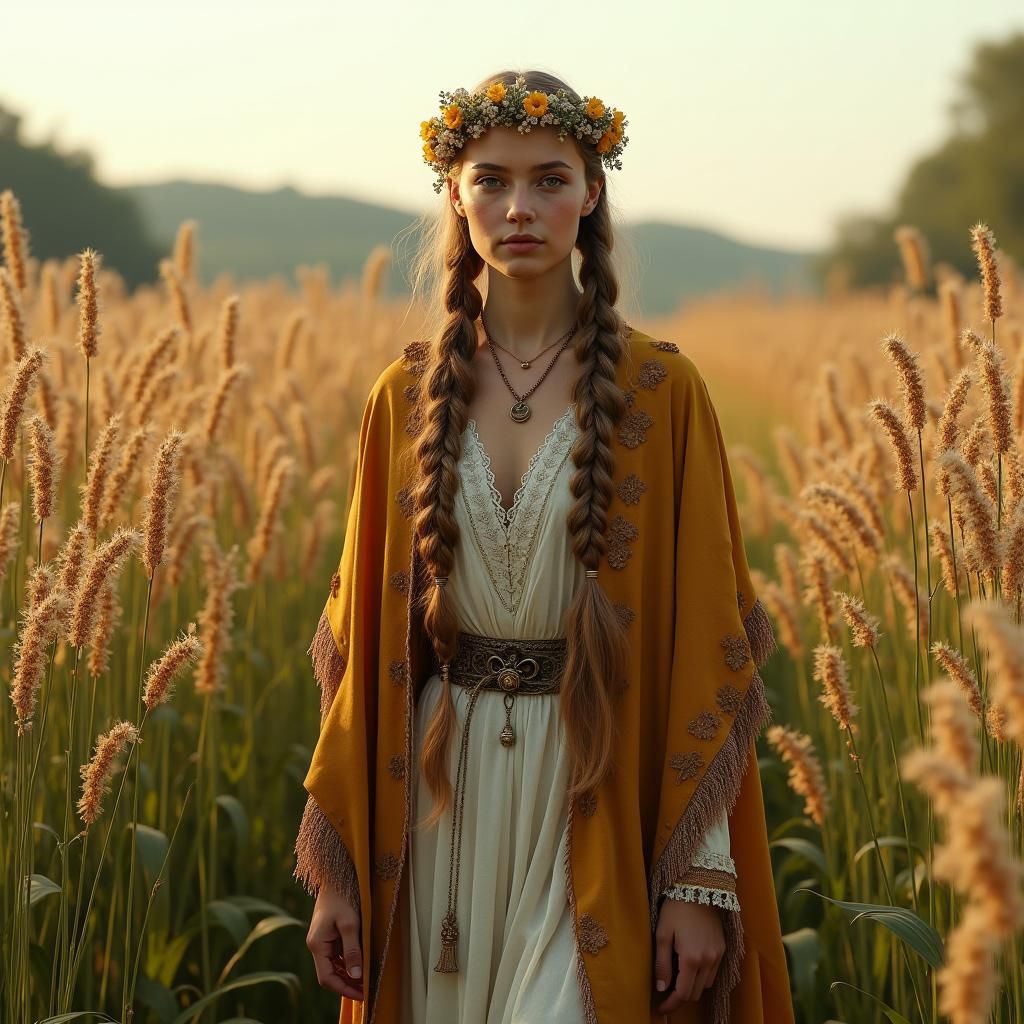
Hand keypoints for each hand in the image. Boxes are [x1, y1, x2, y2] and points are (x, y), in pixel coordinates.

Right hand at [306, 887, 363, 1000]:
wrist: (336, 876)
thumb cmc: (343, 896)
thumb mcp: (350, 923)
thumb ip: (352, 950)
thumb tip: (356, 975)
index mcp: (317, 944)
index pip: (327, 978)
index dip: (344, 989)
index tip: (362, 995)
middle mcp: (317, 945)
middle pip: (329, 974)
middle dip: (347, 984)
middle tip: (367, 990)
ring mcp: (322, 940)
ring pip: (334, 966)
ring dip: (348, 974)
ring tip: (367, 980)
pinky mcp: (328, 935)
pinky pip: (337, 955)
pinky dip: (348, 963)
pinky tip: (361, 964)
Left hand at [653, 897, 725, 1011]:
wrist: (698, 887)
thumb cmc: (675, 908)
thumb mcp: (662, 933)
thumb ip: (661, 963)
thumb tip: (661, 988)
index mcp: (691, 958)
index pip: (683, 994)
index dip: (671, 1004)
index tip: (660, 1008)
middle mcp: (708, 960)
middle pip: (695, 993)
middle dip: (680, 996)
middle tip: (665, 989)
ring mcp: (718, 955)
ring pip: (705, 985)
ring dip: (692, 985)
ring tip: (677, 973)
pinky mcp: (723, 948)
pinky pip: (713, 972)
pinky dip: (702, 975)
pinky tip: (690, 964)